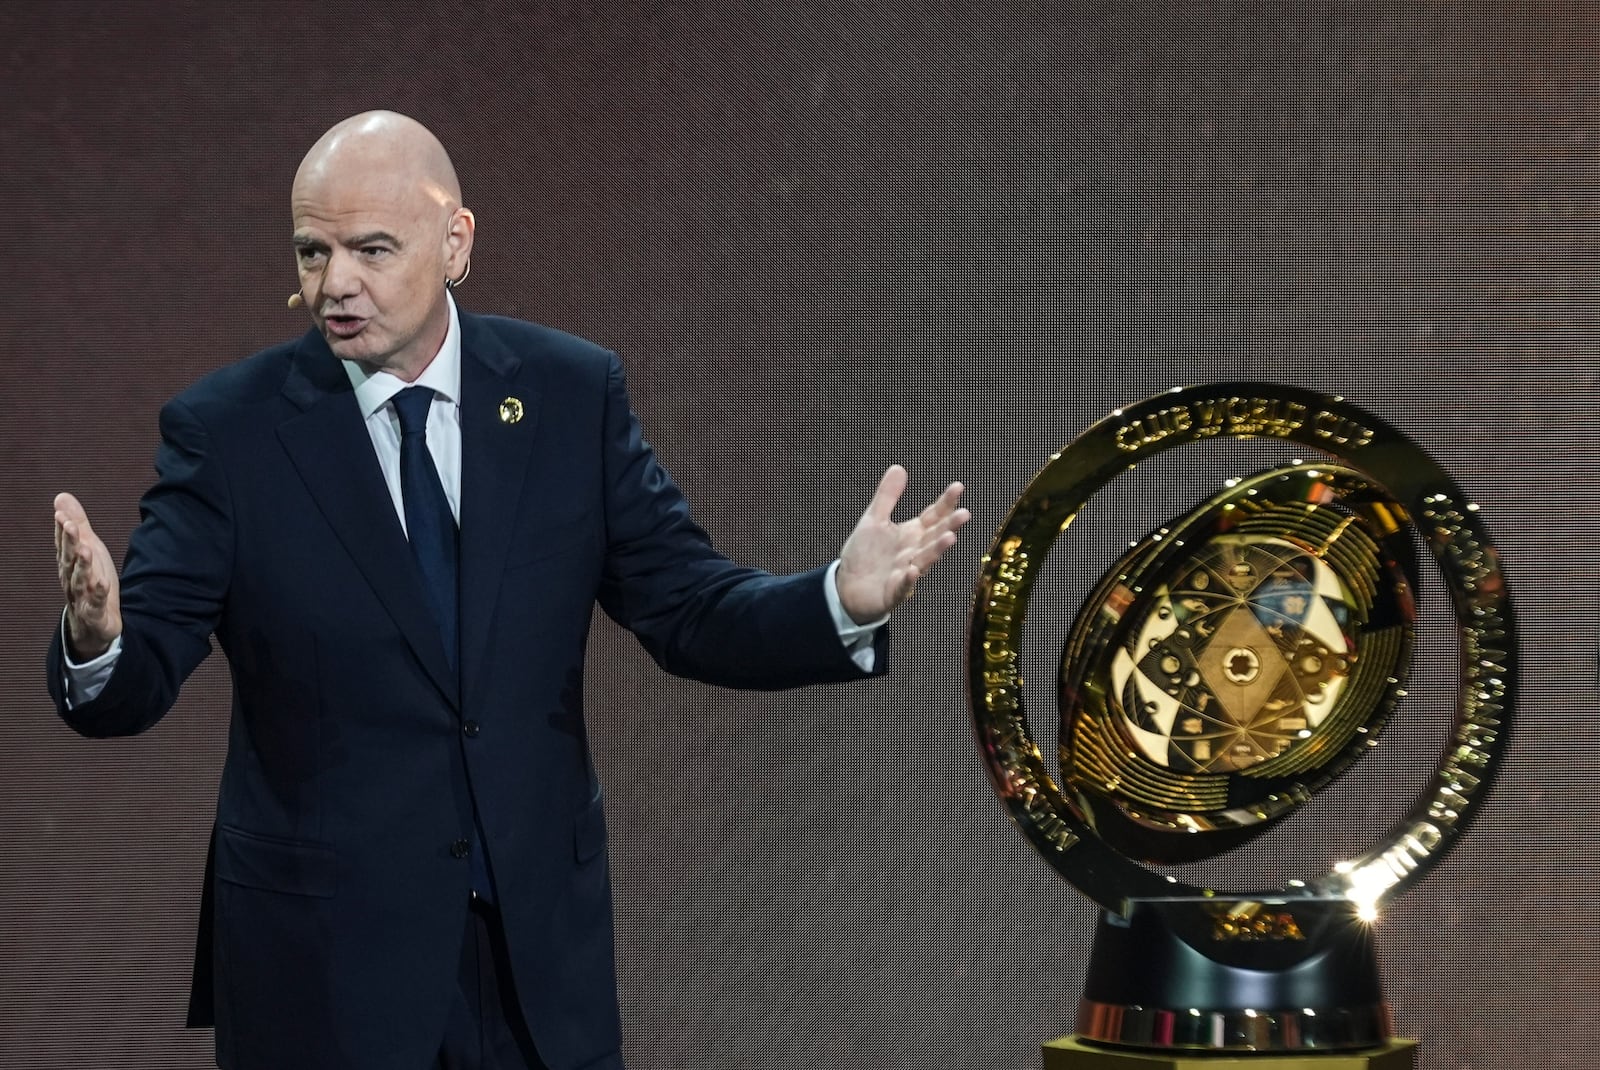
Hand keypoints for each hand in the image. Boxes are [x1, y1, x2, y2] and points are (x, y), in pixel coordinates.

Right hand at [54, 492, 122, 659]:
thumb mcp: (87, 551)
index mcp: (69, 564)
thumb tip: (61, 498)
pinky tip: (103, 583)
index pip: (64, 546)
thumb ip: (77, 526)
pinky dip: (99, 594)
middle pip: (70, 560)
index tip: (61, 514)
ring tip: (86, 550)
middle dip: (70, 543)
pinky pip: (97, 604)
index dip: (63, 531)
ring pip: (81, 581)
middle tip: (71, 525)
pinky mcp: (97, 614)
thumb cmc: (90, 582)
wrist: (94, 624)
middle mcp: (72, 580)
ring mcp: (83, 598)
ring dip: (83, 566)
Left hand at [836, 465, 968, 623]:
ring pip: (925, 561)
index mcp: (912, 534)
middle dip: (949, 526)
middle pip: (935, 537)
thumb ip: (887, 497)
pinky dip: (908, 579)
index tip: (958, 487)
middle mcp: (914, 552)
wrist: (847, 588)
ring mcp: (907, 573)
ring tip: (949, 538)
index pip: (934, 516)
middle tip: (964, 514)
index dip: (945, 503)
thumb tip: (899, 467)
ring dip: (936, 550)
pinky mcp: (894, 592)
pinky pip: (902, 586)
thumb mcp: (873, 521)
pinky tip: (912, 570)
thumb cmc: (865, 555)